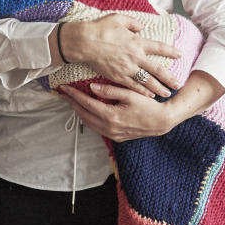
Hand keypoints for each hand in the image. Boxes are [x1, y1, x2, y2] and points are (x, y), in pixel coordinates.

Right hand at [57, 15, 179, 97]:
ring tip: (167, 93)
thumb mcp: (119, 18)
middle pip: (157, 70)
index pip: (159, 48)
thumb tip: (141, 27)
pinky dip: (142, 91)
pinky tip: (149, 96)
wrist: (85, 42)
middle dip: (169, 78)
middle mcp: (135, 57)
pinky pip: (133, 86)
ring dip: (158, 88)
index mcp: (137, 42)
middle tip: (179, 84)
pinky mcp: (117, 76)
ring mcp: (126, 68)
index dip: (171, 51)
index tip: (180, 55)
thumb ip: (133, 23)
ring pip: (147, 81)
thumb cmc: (101, 28)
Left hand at [57, 83, 174, 142]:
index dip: (73, 95)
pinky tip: (87, 111)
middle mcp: (109, 128)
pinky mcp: (116, 137)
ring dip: (79, 111)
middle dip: (72, 103)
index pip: (86, 104)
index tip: (64, 88)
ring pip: (88, 123)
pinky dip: (89, 118)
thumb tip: (91, 87)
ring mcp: (112, 135)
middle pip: (83, 114)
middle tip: (62, 93)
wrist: (162, 121)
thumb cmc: (148, 105)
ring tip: (71, 100)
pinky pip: (97, 128)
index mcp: (111, 116)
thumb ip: (110, 90)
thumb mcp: (130, 94)